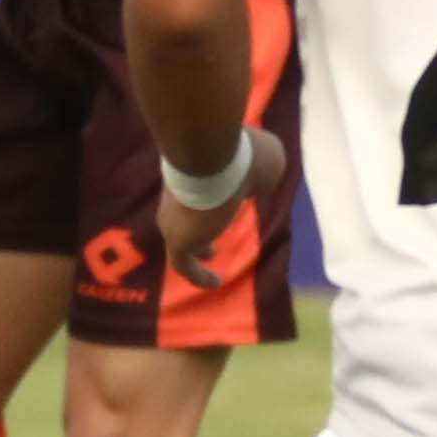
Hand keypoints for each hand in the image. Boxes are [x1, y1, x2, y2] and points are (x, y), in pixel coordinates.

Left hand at [158, 127, 289, 288]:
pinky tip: (215, 283)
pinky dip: (199, 275)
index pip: (195, 193)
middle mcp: (177, 195)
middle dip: (197, 234)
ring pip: (182, 240)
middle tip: (209, 249)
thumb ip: (260, 174)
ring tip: (212, 272)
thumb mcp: (263, 161)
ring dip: (197, 253)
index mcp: (194, 173)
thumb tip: (263, 180)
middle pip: (183, 219)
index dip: (208, 206)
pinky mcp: (177, 240)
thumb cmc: (240, 155)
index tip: (223, 214)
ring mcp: (173, 218)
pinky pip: (185, 265)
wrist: (212, 153)